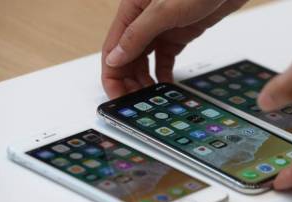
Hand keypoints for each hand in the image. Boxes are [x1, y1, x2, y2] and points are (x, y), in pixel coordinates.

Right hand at [102, 0, 247, 98]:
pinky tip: (165, 85)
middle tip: (135, 102)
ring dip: (145, 79)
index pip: (113, 48)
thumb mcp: (164, 9)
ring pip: (146, 59)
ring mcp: (162, 28)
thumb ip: (138, 34)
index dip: (112, 74)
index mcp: (132, 10)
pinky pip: (165, 57)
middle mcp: (144, 20)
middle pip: (128, 57)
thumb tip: (115, 58)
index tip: (116, 96)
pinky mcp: (180, 33)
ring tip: (150, 97)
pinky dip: (164, 72)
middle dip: (129, 81)